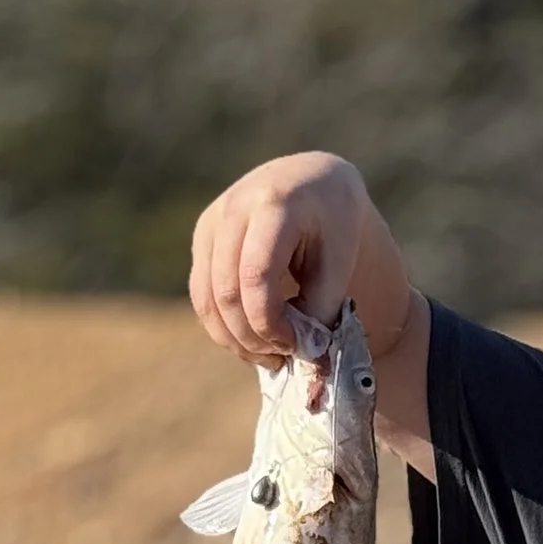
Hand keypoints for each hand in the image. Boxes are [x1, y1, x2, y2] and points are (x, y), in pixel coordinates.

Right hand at [189, 152, 383, 362]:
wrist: (311, 182)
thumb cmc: (333, 225)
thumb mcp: (340, 262)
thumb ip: (322, 311)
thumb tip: (306, 362)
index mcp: (274, 205)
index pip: (256, 276)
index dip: (271, 323)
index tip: (298, 346)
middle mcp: (234, 209)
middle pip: (226, 292)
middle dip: (253, 337)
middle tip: (284, 359)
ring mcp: (212, 223)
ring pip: (206, 299)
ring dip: (235, 340)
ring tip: (271, 356)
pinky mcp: (202, 238)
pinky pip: (202, 295)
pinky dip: (224, 327)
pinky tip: (254, 341)